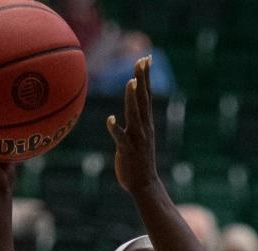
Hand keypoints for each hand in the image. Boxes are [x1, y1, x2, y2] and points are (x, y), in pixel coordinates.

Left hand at [107, 55, 158, 194]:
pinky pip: (120, 138)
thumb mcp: (139, 135)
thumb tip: (133, 102)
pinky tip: (110, 119)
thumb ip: (136, 118)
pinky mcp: (127, 150)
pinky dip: (115, 129)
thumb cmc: (139, 161)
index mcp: (146, 123)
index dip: (146, 76)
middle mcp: (143, 128)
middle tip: (142, 60)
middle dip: (143, 79)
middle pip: (143, 99)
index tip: (147, 58)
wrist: (145, 185)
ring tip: (130, 82)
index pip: (147, 95)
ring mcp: (136, 139)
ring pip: (134, 115)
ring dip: (132, 99)